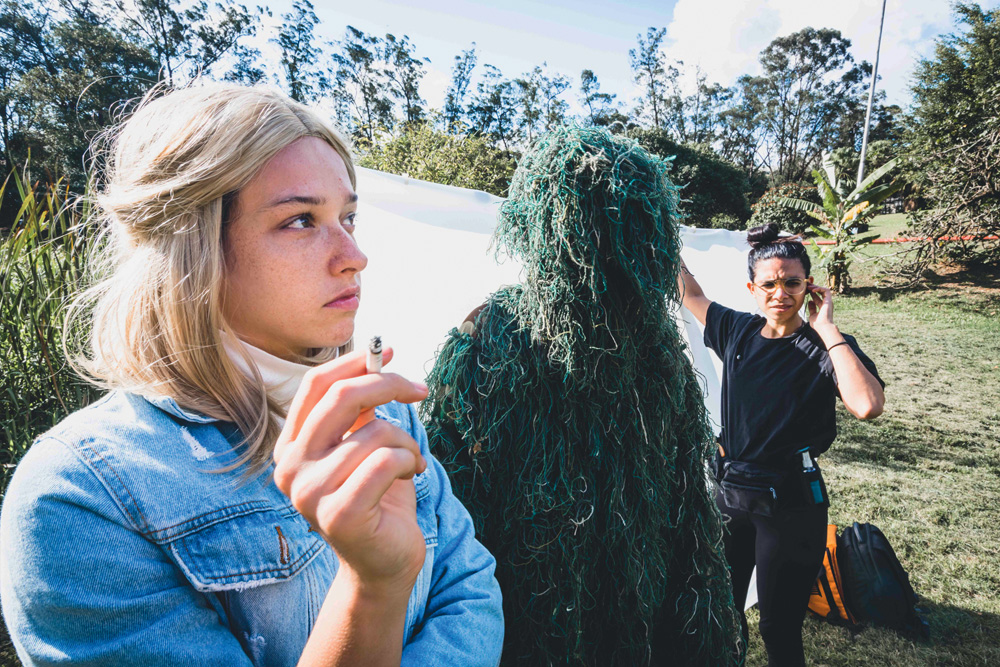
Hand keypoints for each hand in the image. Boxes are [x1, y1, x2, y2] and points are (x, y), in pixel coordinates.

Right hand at [272, 348, 429, 596]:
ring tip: (411, 462)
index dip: (354, 362)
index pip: (315, 385)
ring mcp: (309, 494)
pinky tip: (413, 476)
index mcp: (290, 446)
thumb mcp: (364, 443)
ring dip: (407, 442)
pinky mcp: (338, 514)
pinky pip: (386, 461)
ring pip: (375, 432)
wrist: (383, 562)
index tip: (389, 352)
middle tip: (419, 390)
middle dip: (389, 385)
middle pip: (342, 397)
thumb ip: (361, 407)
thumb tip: (378, 354)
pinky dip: (410, 461)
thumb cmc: (378, 497)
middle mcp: (289, 468)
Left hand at [806, 283, 835, 332]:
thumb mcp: (812, 315)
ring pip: (824, 290)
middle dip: (813, 287)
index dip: (811, 293)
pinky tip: (812, 290)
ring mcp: (828, 301)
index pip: (817, 297)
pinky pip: (826, 291)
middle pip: (820, 292)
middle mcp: (826, 303)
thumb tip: (810, 301)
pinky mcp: (829, 300)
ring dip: (816, 287)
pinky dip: (819, 289)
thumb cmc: (818, 324)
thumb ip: (812, 308)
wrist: (823, 327)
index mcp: (822, 307)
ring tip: (809, 287)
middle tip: (806, 285)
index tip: (805, 290)